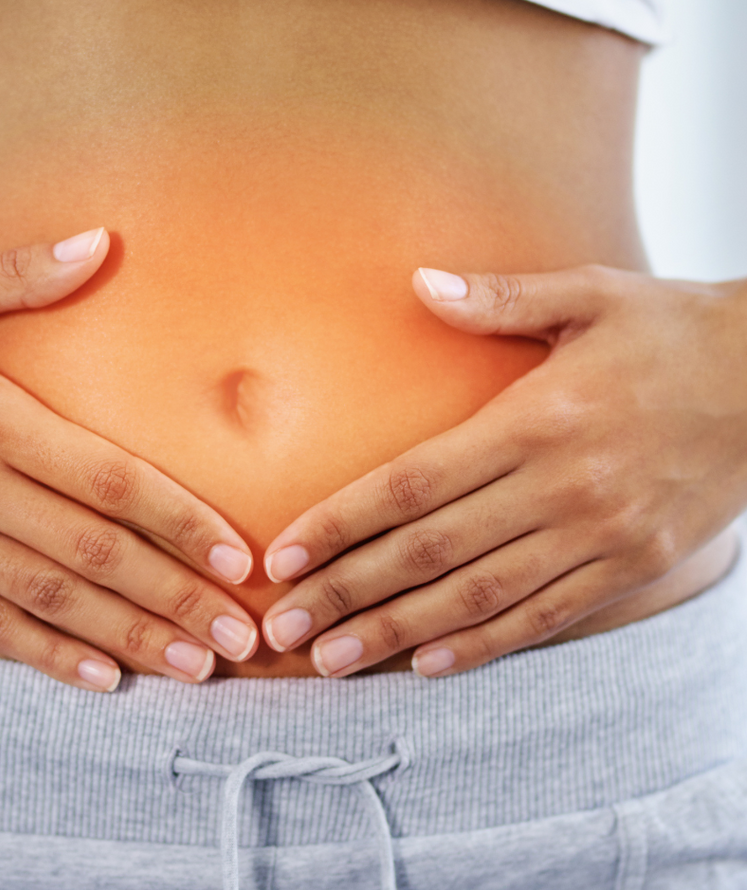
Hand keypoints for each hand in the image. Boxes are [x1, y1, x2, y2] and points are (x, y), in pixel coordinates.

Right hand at [0, 230, 258, 690]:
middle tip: (239, 636)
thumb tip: (103, 239)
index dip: (182, 523)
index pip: (110, 480)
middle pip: (93, 553)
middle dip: (174, 597)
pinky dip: (42, 654)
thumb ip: (17, 274)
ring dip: (125, 637)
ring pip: (46, 600)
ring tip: (191, 668)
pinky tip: (96, 678)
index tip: (239, 558)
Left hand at [260, 264, 746, 676]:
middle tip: (280, 629)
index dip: (339, 523)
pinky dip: (483, 646)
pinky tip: (428, 667)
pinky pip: (545, 618)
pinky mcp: (632, 568)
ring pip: (478, 599)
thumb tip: (419, 283)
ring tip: (332, 661)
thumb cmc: (668, 331)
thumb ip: (499, 297)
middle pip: (430, 552)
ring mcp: (599, 537)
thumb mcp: (589, 294)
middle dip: (347, 593)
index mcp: (535, 419)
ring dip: (398, 634)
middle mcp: (561, 487)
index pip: (411, 484)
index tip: (282, 557)